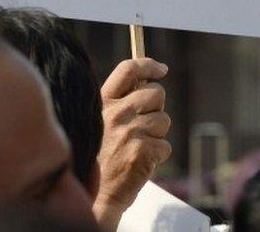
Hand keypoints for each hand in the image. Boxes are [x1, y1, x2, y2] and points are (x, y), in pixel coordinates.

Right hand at [93, 58, 171, 230]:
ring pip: (164, 121)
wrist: (94, 194)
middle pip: (156, 93)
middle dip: (157, 108)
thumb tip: (146, 84)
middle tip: (144, 125)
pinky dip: (157, 155)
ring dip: (156, 135)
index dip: (148, 65)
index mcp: (103, 102)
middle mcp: (116, 112)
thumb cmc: (98, 158)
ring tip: (137, 147)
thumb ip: (118, 103)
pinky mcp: (143, 150)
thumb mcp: (98, 122)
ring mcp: (130, 131)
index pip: (128, 70)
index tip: (161, 69)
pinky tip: (140, 162)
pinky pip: (165, 146)